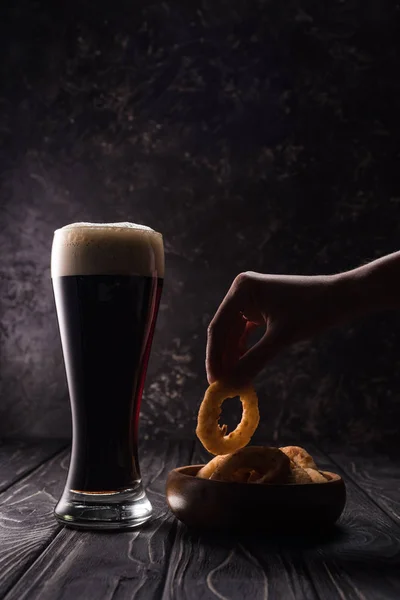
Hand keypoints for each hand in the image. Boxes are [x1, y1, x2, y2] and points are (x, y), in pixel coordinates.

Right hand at [206, 271, 344, 385]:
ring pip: (233, 332)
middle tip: (221, 386)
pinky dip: (244, 348)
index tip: (214, 382)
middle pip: (223, 330)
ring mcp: (251, 297)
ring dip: (232, 355)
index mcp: (242, 289)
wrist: (342, 297)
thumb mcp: (281, 339)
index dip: (214, 356)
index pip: (219, 327)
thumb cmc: (313, 312)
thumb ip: (254, 361)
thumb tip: (231, 384)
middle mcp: (242, 289)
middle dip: (223, 358)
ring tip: (232, 381)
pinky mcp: (261, 306)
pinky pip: (245, 330)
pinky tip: (242, 367)